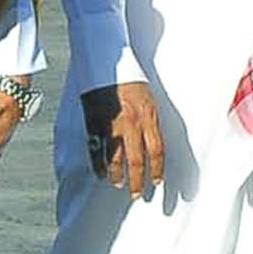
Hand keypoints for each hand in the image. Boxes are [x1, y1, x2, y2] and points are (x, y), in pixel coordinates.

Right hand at [80, 81, 165, 196]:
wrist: (107, 60)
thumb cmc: (129, 77)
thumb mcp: (148, 98)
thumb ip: (150, 121)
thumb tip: (152, 142)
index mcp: (148, 116)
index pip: (157, 150)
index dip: (158, 169)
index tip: (157, 182)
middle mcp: (132, 122)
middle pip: (137, 159)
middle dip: (138, 179)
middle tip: (136, 193)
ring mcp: (112, 122)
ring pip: (115, 157)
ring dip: (117, 174)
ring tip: (118, 183)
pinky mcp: (94, 120)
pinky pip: (96, 147)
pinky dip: (98, 162)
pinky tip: (100, 172)